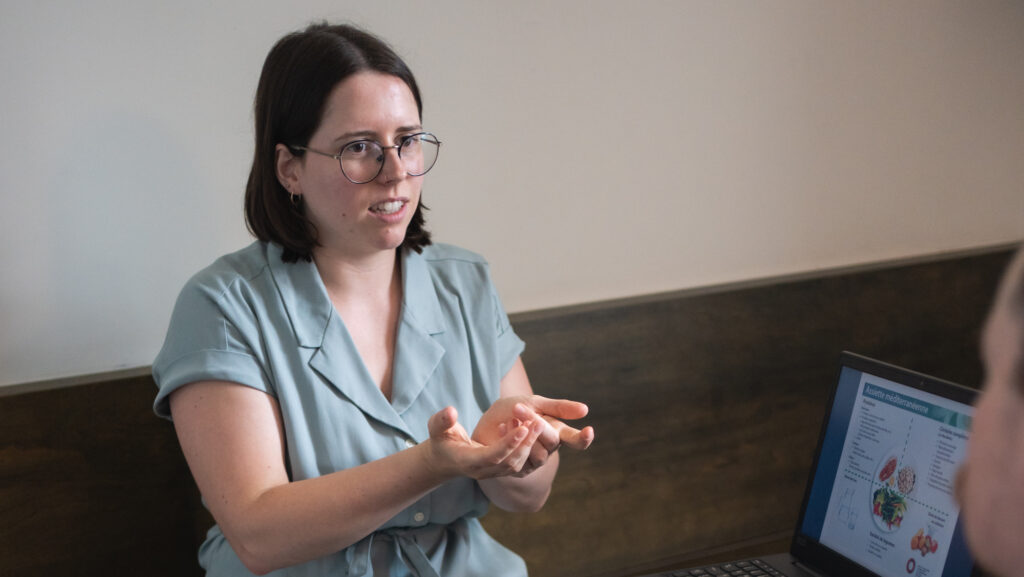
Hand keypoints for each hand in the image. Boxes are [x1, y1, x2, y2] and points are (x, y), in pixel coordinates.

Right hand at [422, 406, 545, 479]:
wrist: (444, 460)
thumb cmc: (441, 440)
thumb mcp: (436, 428)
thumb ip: (442, 420)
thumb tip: (451, 411)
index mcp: (468, 461)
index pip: (493, 456)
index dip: (508, 443)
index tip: (523, 427)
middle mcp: (482, 471)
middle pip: (510, 462)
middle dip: (525, 443)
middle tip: (538, 422)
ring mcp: (492, 473)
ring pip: (516, 464)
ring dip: (529, 445)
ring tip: (537, 423)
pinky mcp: (499, 470)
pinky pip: (516, 462)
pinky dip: (525, 447)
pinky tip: (529, 428)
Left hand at [473, 395, 594, 474]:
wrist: (486, 420)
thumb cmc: (514, 410)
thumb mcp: (536, 403)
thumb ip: (558, 408)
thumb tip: (585, 410)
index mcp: (557, 432)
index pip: (575, 440)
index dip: (583, 438)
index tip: (589, 430)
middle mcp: (548, 448)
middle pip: (552, 441)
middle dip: (537, 424)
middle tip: (519, 408)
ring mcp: (534, 461)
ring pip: (538, 453)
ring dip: (524, 433)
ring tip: (511, 416)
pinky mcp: (518, 469)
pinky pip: (520, 459)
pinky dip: (511, 440)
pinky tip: (501, 427)